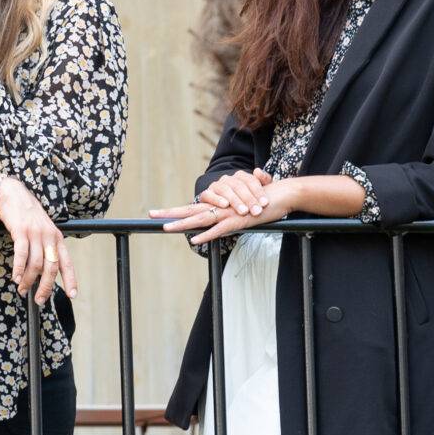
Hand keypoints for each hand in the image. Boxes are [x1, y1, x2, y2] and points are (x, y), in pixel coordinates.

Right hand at [0, 177, 75, 304]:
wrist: (14, 195)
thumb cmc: (28, 216)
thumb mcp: (43, 231)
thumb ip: (46, 248)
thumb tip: (43, 272)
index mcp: (58, 238)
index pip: (67, 263)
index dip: (70, 280)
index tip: (71, 295)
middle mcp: (50, 237)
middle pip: (51, 267)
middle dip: (46, 287)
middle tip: (39, 300)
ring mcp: (35, 234)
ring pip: (36, 263)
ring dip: (29, 280)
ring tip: (22, 289)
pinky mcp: (21, 231)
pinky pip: (21, 254)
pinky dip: (19, 268)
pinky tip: (16, 277)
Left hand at [152, 170, 287, 245]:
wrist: (283, 194)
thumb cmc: (265, 202)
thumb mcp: (245, 211)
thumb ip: (233, 217)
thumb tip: (225, 225)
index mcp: (220, 205)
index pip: (194, 207)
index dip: (177, 210)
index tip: (159, 214)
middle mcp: (221, 207)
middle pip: (191, 210)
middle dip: (170, 213)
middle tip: (150, 214)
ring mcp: (229, 214)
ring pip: (201, 219)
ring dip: (182, 224)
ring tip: (165, 228)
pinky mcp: (239, 221)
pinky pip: (220, 230)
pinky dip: (207, 235)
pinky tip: (194, 240)